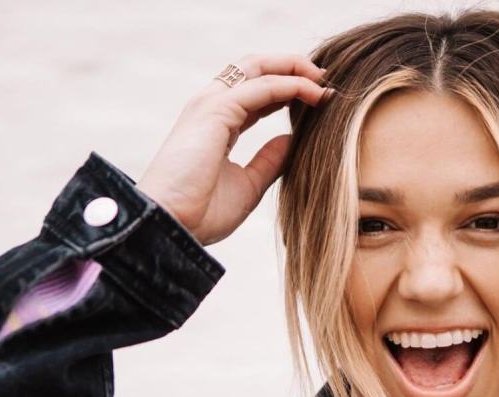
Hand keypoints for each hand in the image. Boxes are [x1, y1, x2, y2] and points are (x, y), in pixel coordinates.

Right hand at [135, 54, 331, 245]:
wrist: (172, 227)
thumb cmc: (201, 213)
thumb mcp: (248, 185)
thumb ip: (269, 160)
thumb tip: (291, 140)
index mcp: (217, 123)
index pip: (256, 91)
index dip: (288, 89)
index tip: (319, 96)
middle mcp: (211, 107)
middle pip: (256, 68)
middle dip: (293, 67)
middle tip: (325, 79)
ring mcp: (211, 105)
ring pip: (259, 68)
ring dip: (296, 69)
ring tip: (324, 80)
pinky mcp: (215, 110)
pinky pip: (263, 87)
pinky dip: (292, 85)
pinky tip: (314, 94)